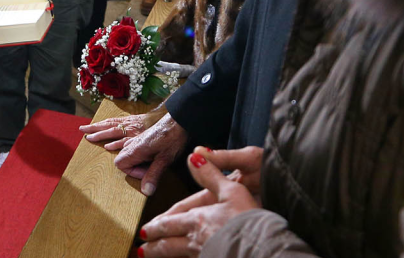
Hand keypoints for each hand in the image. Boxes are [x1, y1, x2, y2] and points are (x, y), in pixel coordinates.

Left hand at [79, 113, 150, 149]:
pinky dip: (117, 144)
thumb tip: (120, 139)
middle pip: (108, 126)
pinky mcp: (139, 139)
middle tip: (82, 130)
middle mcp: (129, 125)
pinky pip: (126, 141)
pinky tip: (108, 146)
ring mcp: (133, 132)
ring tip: (90, 138)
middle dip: (95, 128)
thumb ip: (131, 131)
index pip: (110, 122)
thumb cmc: (156, 124)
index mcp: (128, 122)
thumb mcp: (141, 125)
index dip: (98, 125)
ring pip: (114, 132)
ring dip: (101, 134)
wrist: (171, 121)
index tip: (86, 128)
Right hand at [112, 114, 188, 195]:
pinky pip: (134, 147)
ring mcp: (137, 139)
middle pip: (122, 159)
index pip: (120, 164)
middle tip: (149, 168)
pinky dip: (140, 155)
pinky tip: (152, 155)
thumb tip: (146, 191)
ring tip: (149, 162)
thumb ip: (153, 175)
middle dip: (133, 168)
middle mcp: (133, 143)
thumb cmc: (172, 137)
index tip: (147, 172)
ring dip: (135, 161)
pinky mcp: (144, 138)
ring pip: (127, 153)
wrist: (179, 120)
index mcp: (135, 149)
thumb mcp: (164, 160)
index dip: (132, 172)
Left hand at [139, 149, 260, 256]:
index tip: (145, 231)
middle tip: (141, 249)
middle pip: (168, 244)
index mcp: (198, 219)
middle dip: (153, 246)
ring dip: (162, 256)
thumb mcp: (232, 191)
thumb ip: (211, 175)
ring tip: (152, 257)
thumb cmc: (248, 221)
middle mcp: (196, 239)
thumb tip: (194, 156)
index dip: (157, 226)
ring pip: (177, 256)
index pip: (170, 222)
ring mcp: (203, 254)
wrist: (261, 249)